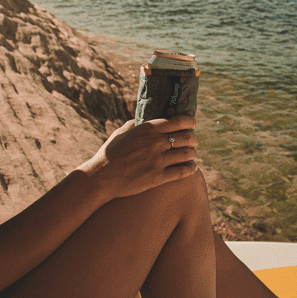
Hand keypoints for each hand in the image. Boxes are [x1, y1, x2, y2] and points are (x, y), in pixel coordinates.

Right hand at [79, 115, 198, 198]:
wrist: (102, 177)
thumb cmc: (109, 154)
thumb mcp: (121, 133)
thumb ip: (134, 125)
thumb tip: (141, 120)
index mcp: (147, 129)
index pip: (177, 122)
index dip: (189, 122)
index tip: (193, 123)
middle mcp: (155, 143)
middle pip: (187, 138)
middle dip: (194, 139)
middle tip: (194, 141)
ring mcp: (158, 161)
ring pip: (187, 154)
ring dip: (193, 154)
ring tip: (192, 155)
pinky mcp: (158, 177)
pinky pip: (182, 171)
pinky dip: (190, 168)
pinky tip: (191, 168)